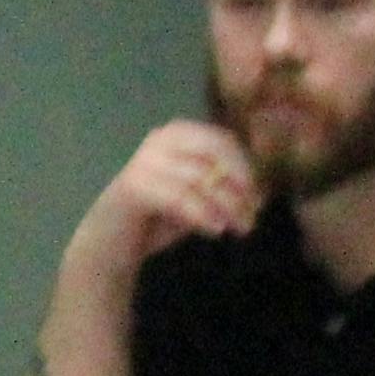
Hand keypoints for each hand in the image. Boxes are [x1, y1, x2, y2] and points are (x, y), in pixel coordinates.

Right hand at [85, 120, 260, 268]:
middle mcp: (158, 141)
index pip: (222, 141)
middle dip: (239, 185)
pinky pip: (179, 197)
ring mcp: (143, 161)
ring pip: (200, 178)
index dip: (245, 168)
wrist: (112, 241)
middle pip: (214, 154)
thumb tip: (262, 192)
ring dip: (227, 206)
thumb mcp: (199, 197)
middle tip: (252, 215)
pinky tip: (215, 230)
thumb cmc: (159, 217)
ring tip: (239, 229)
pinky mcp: (134, 186)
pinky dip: (202, 214)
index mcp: (175, 135)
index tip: (259, 198)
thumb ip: (224, 188)